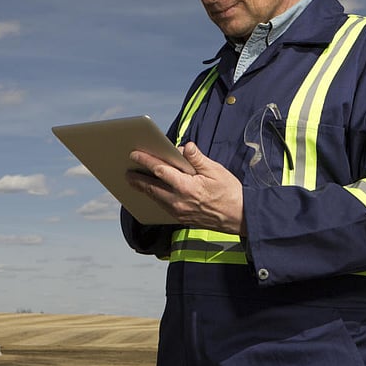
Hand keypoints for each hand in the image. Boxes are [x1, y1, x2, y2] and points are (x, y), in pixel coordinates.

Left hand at [125, 142, 243, 233]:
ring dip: (143, 189)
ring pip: (156, 198)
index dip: (146, 161)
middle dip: (138, 178)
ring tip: (133, 181)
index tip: (134, 154)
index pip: (160, 171)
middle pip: (152, 188)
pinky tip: (151, 193)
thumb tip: (184, 147)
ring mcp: (180, 212)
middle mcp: (179, 201)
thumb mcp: (216, 170)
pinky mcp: (182, 219)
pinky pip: (163, 207)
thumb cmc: (230, 192)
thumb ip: (197, 159)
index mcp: (187, 187)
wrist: (240, 217)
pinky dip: (154, 198)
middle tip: (126, 171)